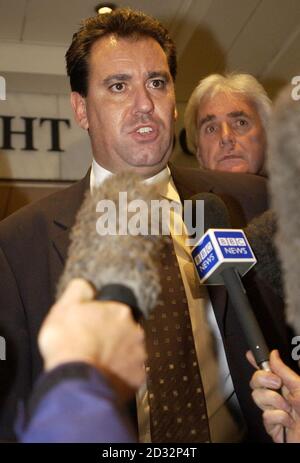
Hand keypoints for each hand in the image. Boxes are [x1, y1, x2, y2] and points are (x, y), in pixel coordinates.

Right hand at [38, 279, 145, 396]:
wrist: (74, 380)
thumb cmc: (68, 343)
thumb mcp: (65, 306)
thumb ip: (79, 289)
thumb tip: (87, 285)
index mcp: (120, 312)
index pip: (115, 311)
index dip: (102, 319)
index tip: (91, 327)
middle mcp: (135, 332)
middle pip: (125, 332)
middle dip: (113, 338)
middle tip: (93, 346)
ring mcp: (138, 357)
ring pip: (130, 353)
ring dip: (118, 357)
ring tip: (98, 364)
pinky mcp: (137, 379)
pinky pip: (130, 375)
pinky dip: (119, 376)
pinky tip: (104, 376)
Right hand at [247, 349, 299, 442]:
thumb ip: (284, 370)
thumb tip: (273, 354)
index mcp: (286, 385)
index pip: (267, 370)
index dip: (257, 361)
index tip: (250, 355)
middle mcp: (278, 395)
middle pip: (256, 381)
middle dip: (263, 380)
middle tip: (276, 383)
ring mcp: (274, 410)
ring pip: (258, 397)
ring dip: (275, 402)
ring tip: (288, 409)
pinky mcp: (271, 425)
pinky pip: (265, 416)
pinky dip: (278, 418)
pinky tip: (288, 421)